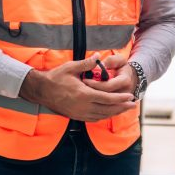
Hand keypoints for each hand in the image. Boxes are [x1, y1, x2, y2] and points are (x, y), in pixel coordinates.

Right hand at [19, 54, 136, 121]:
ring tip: (124, 109)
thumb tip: (98, 56)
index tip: (130, 96)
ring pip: (101, 116)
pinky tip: (109, 113)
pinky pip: (93, 119)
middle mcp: (83, 106)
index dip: (120, 98)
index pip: (107, 98)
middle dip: (122, 107)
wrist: (40, 90)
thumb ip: (86, 63)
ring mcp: (79, 113)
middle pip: (107, 109)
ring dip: (114, 113)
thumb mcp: (71, 67)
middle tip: (133, 104)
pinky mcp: (75, 116)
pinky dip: (103, 116)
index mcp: (83, 94)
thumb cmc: (55, 77)